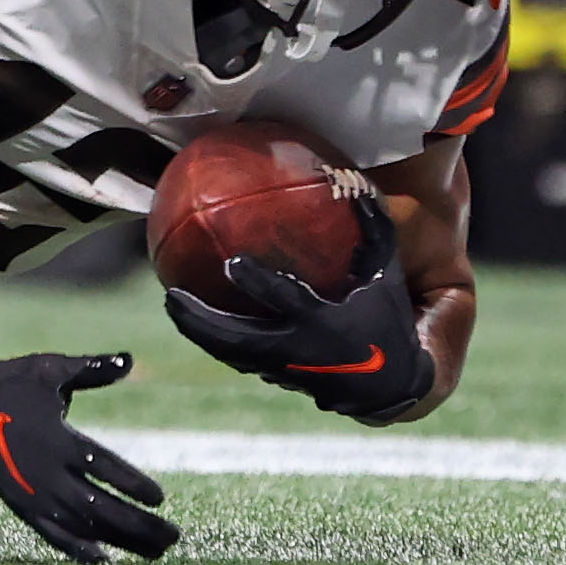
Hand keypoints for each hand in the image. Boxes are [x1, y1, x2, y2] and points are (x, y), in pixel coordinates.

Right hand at [0, 348, 177, 562]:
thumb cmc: (13, 384)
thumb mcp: (51, 369)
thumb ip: (92, 369)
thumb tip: (130, 360)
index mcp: (57, 439)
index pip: (105, 468)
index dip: (133, 485)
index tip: (160, 499)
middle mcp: (47, 473)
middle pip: (101, 507)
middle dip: (139, 525)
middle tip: (172, 536)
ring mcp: (34, 495)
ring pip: (83, 527)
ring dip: (121, 541)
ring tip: (154, 551)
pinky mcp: (22, 506)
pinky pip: (53, 535)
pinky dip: (78, 549)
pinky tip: (105, 559)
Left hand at [164, 198, 433, 423]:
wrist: (394, 384)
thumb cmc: (387, 319)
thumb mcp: (386, 273)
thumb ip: (374, 228)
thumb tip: (357, 181)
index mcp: (324, 322)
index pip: (286, 301)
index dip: (259, 284)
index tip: (232, 263)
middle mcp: (301, 352)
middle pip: (241, 340)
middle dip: (204, 321)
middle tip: (171, 296)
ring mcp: (288, 372)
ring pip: (234, 355)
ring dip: (201, 333)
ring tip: (172, 305)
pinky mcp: (282, 380)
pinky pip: (242, 361)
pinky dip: (217, 342)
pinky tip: (195, 322)